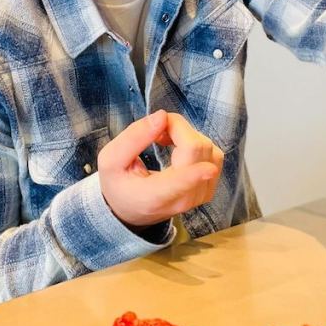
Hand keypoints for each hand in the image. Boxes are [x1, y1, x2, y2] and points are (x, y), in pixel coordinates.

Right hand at [97, 110, 224, 230]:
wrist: (129, 209)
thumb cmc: (119, 183)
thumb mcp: (111, 160)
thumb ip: (134, 137)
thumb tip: (162, 117)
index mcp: (152, 197)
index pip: (178, 185)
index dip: (194, 174)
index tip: (208, 169)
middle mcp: (181, 200)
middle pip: (196, 151)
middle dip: (178, 128)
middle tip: (156, 132)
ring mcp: (198, 196)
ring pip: (209, 150)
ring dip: (188, 135)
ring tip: (164, 140)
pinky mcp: (208, 189)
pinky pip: (214, 155)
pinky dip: (198, 143)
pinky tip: (179, 147)